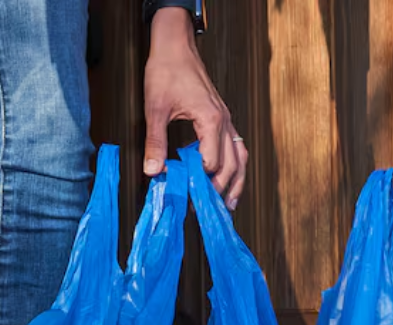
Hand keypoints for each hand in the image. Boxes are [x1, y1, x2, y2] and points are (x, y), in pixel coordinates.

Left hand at [144, 8, 246, 209]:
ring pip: (240, 156)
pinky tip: (228, 178)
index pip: (211, 162)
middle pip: (232, 164)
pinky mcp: (222, 117)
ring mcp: (226, 119)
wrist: (175, 45)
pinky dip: (235, 166)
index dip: (198, 182)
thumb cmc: (166, 70)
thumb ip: (155, 142)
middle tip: (207, 211)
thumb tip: (152, 172)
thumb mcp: (155, 108)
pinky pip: (236, 146)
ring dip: (236, 182)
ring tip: (230, 205)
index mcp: (210, 119)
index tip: (185, 196)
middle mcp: (224, 121)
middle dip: (221, 190)